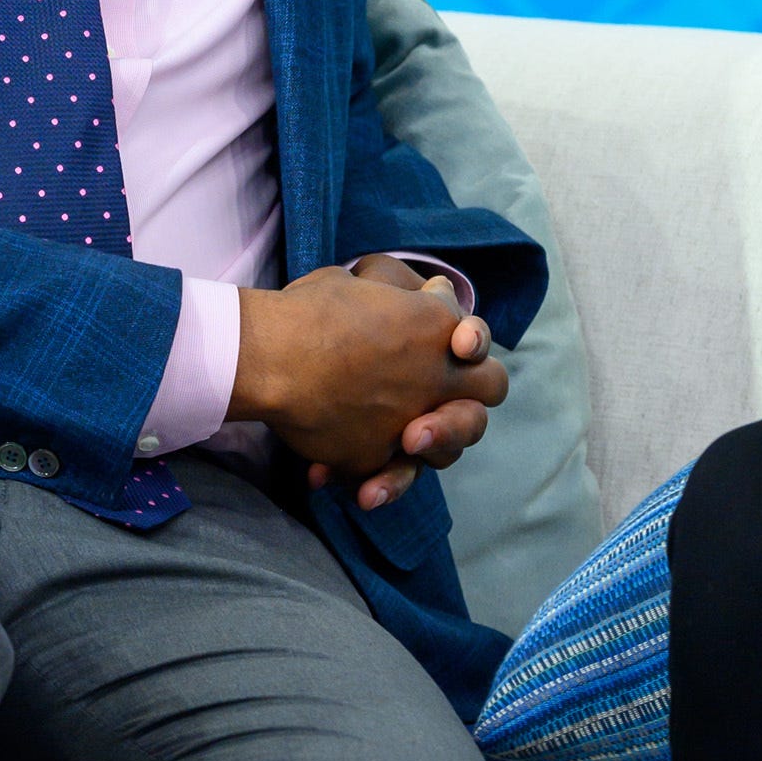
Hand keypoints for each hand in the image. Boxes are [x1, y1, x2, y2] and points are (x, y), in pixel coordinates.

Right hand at [228, 257, 505, 511]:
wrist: (270, 355)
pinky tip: (328, 472)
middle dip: (473, 388)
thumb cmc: (310, 309)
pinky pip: (387, 474)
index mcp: (435, 326)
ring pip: (451, 447)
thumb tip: (435, 293)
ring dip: (432, 442)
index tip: (444, 339)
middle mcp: (437, 378)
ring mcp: (411, 423)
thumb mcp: (361, 283)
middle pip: (491, 389)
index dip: (467, 340)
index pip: (478, 340)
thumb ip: (403, 297)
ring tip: (401, 437)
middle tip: (436, 390)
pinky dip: (370, 477)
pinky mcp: (375, 459)